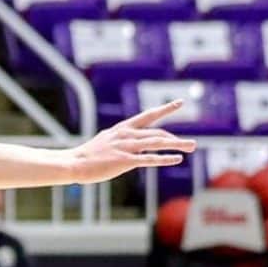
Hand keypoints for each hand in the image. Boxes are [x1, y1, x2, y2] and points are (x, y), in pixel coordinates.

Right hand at [66, 99, 194, 182]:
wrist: (74, 163)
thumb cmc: (89, 155)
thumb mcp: (106, 141)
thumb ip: (121, 140)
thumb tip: (132, 142)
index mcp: (122, 129)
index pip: (148, 116)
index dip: (165, 109)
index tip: (180, 103)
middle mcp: (126, 135)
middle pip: (157, 132)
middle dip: (176, 138)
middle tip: (193, 144)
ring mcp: (125, 147)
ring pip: (156, 143)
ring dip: (176, 144)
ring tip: (191, 147)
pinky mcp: (124, 160)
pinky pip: (149, 158)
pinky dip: (165, 158)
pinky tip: (177, 159)